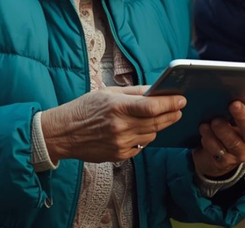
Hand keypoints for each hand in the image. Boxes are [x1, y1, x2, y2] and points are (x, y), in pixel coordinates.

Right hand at [41, 85, 185, 162]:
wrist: (62, 133)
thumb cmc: (84, 109)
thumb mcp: (108, 93)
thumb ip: (134, 92)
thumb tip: (156, 90)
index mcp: (117, 107)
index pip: (152, 107)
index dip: (170, 103)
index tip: (182, 99)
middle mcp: (120, 127)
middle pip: (156, 123)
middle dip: (171, 114)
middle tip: (180, 108)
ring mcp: (120, 144)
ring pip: (151, 136)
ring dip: (159, 126)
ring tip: (161, 117)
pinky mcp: (118, 155)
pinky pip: (140, 146)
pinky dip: (145, 137)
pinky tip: (141, 130)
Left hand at [193, 97, 244, 177]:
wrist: (215, 161)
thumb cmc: (230, 135)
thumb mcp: (240, 124)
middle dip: (242, 117)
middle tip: (232, 105)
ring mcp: (237, 156)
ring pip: (232, 142)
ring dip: (222, 130)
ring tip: (212, 120)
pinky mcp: (223, 163)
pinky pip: (217, 150)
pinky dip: (209, 139)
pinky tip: (204, 130)